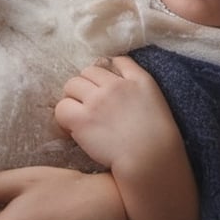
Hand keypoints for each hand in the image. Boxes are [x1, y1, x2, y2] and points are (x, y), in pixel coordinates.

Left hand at [54, 55, 178, 173]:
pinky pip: (62, 108)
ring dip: (73, 97)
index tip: (103, 87)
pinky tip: (72, 127)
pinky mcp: (83, 120)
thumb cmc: (157, 136)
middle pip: (88, 71)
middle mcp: (115, 86)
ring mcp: (97, 101)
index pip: (115, 60)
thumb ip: (136, 78)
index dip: (105, 73)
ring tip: (79, 114)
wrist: (150, 159)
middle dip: (86, 85)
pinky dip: (64, 116)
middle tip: (88, 104)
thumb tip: (115, 66)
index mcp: (137, 79)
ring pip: (72, 85)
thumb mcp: (154, 97)